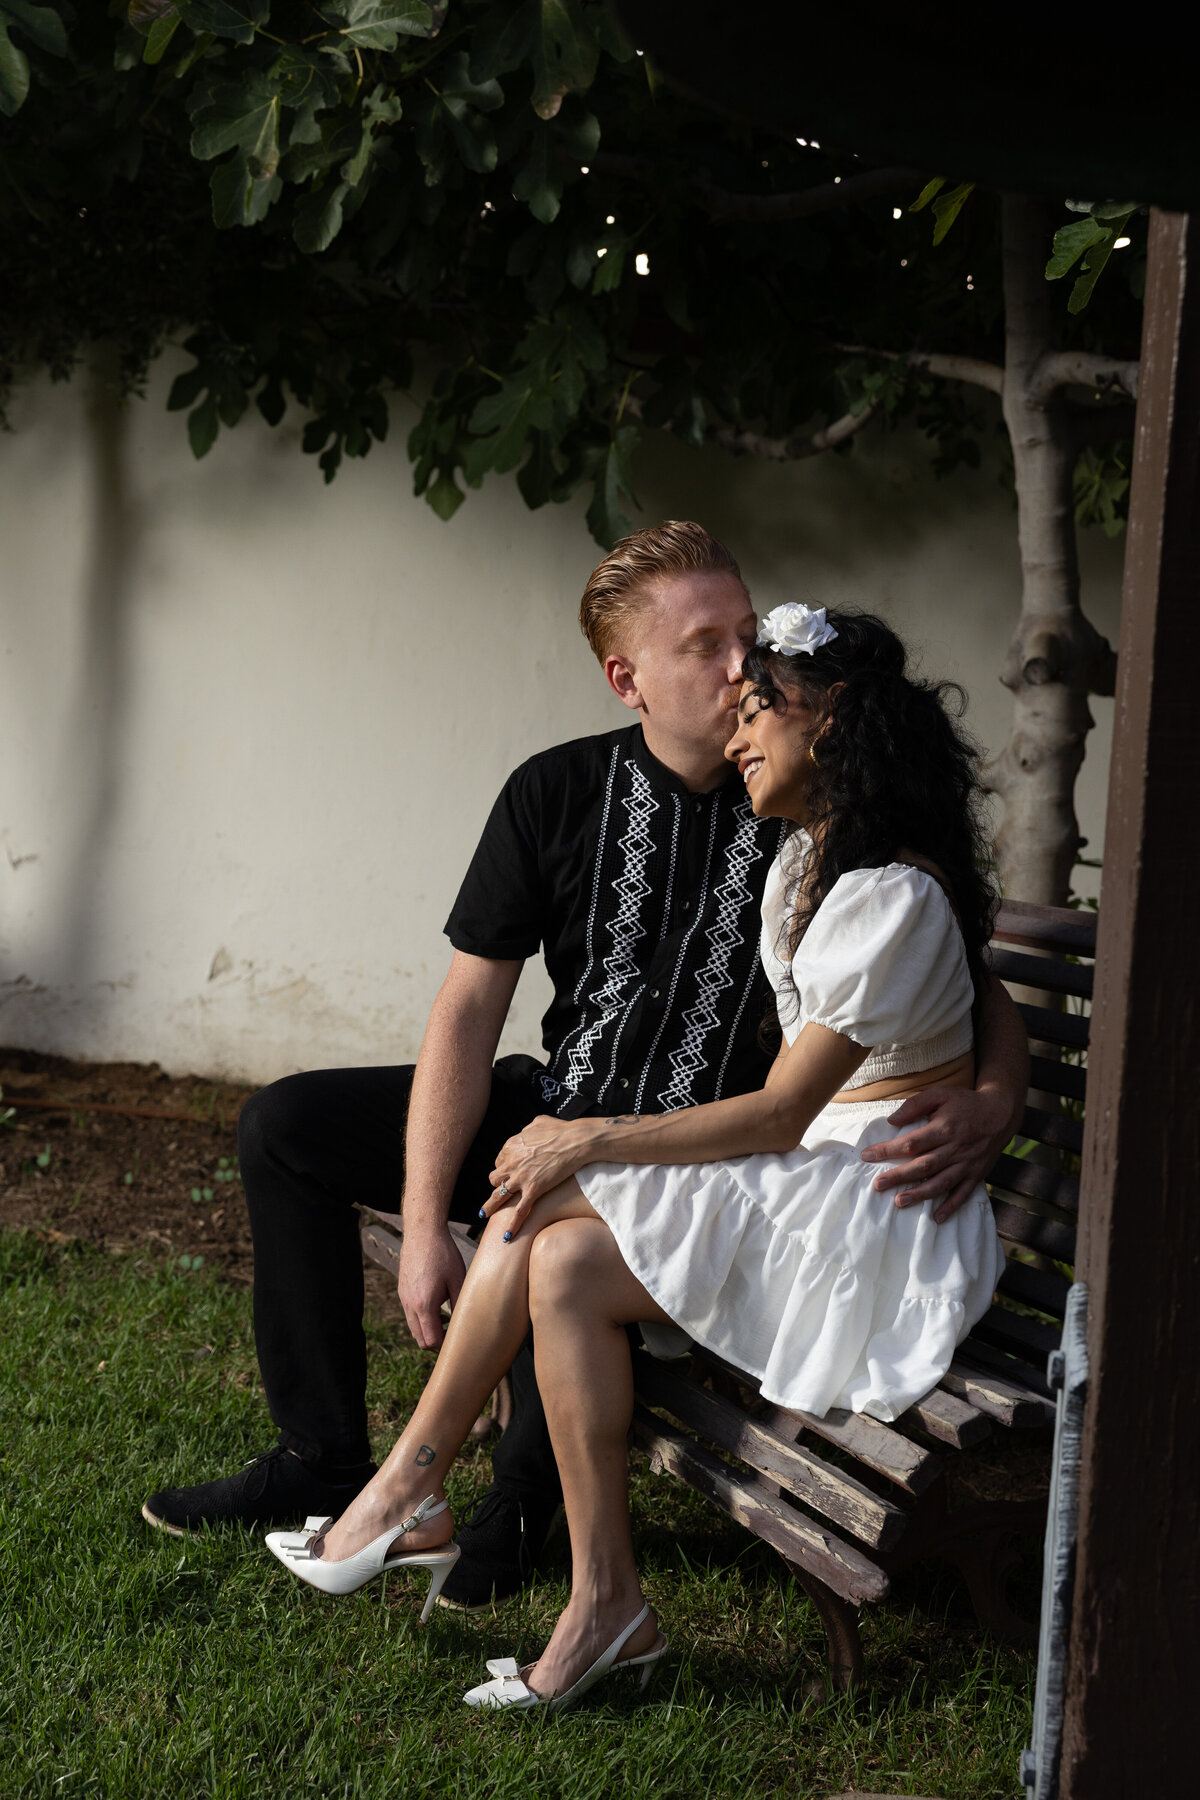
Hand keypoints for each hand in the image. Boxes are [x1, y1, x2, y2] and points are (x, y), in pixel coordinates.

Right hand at [396, 1221, 465, 1349]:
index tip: (458, 1342)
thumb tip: (464, 1325)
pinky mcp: (403, 1292)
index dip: (445, 1346)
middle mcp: (410, 1305)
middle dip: (436, 1343)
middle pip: (420, 1339)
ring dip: (428, 1331)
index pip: (431, 1340)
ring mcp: (404, 1299)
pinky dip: (422, 1320)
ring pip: (414, 1328)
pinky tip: (437, 1308)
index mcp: (424, 1305)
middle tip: (453, 1336)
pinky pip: (410, 1315)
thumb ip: (459, 1306)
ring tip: (447, 1321)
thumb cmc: (443, 1254)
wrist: (422, 1233)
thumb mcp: (458, 1280)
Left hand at [481, 1114, 601, 1236]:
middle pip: (495, 1178)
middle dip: (499, 1183)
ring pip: (499, 1195)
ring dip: (490, 1205)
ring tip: (484, 1214)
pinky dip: (513, 1225)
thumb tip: (526, 1134)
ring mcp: (522, 1178)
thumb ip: (527, 1130)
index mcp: (512, 1146)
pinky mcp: (534, 1190)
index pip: (500, 1160)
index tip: (511, 1171)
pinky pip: (520, 1211)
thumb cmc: (561, 1130)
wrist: (576, 1141)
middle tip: (504, 1188)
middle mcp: (512, 1162)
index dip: (505, 1166)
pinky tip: (507, 1237)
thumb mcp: (538, 1122)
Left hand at [860, 1084, 1012, 1223]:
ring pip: (941, 1182)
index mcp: (944, 1128)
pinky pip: (964, 1193)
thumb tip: (892, 1120)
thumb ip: (915, 1105)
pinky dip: (951, 1206)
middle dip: (899, 1176)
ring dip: (920, 1194)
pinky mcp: (977, 1173)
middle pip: (923, 1165)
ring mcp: (967, 1163)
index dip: (888, 1150)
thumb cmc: (966, 1102)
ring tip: (899, 1202)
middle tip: (878, 1185)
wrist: (1001, 1113)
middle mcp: (955, 1148)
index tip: (867, 1156)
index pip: (911, 1143)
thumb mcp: (941, 1094)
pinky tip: (937, 1217)